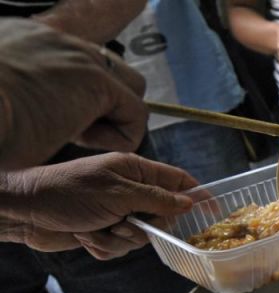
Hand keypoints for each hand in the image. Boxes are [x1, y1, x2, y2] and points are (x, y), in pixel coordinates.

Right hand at [0, 20, 147, 168]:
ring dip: (111, 119)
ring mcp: (76, 57)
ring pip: (128, 89)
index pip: (71, 56)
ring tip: (75, 138)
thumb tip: (26, 117)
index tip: (56, 119)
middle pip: (108, 68)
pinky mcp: (94, 82)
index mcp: (22, 38)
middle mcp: (53, 39)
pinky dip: (118, 138)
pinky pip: (135, 115)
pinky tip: (80, 142)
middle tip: (69, 130)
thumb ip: (16, 95)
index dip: (79, 90)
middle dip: (103, 103)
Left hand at [1, 153, 197, 258]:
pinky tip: (85, 237)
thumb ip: (157, 199)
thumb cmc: (67, 193)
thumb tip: (188, 202)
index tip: (214, 211)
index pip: (178, 181)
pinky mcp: (103, 232)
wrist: (25, 212)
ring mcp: (116, 212)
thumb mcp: (118, 193)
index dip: (197, 195)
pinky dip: (104, 247)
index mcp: (135, 171)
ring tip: (96, 229)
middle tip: (125, 223)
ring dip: (119, 240)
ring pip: (140, 237)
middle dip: (145, 228)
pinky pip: (120, 249)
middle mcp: (129, 191)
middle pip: (163, 216)